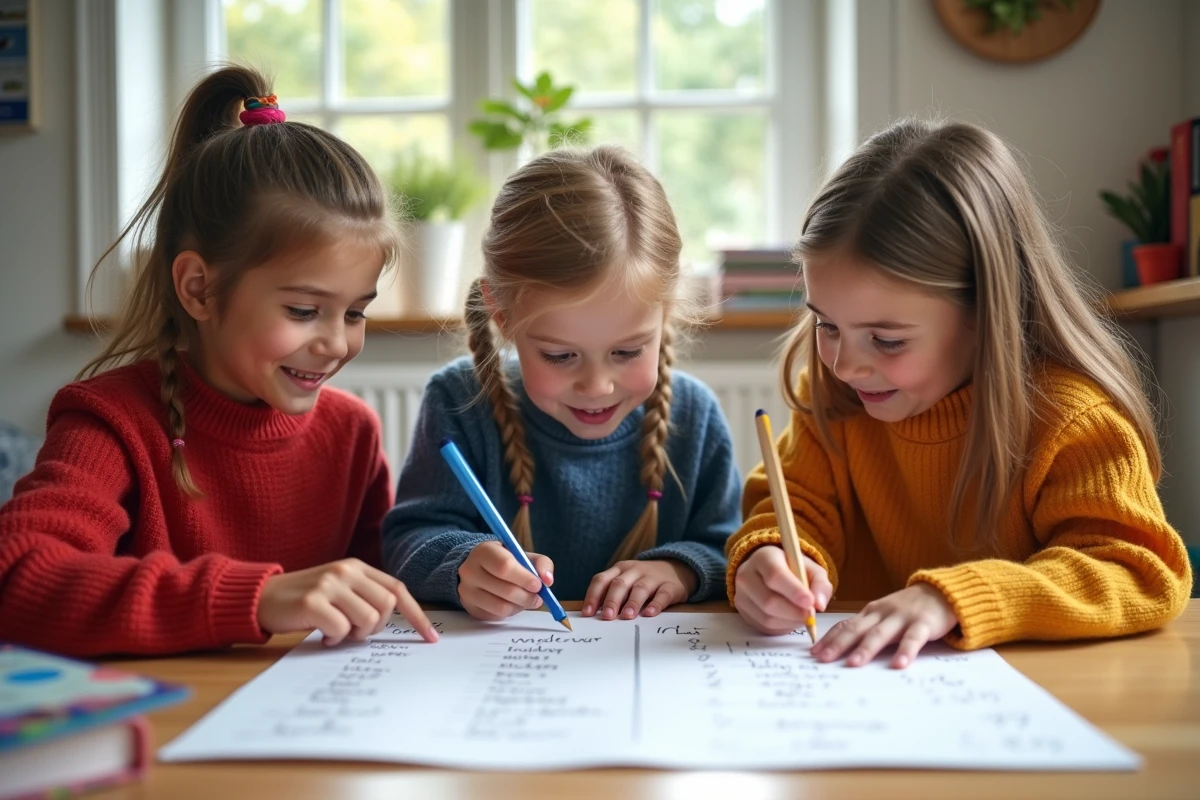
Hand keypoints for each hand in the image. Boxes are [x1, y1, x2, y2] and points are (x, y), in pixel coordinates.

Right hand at [257, 558, 436, 645]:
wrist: (261, 596)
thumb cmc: (304, 599)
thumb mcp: (338, 589)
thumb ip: (364, 597)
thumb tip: (396, 622)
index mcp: (357, 567)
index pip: (397, 589)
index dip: (416, 615)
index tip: (430, 638)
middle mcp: (346, 571)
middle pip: (387, 605)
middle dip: (377, 628)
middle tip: (356, 633)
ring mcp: (329, 584)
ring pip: (368, 619)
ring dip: (356, 635)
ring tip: (337, 633)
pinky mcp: (313, 601)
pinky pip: (342, 629)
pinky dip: (336, 639)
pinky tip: (322, 636)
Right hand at [458, 540, 553, 620]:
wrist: (480, 568)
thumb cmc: (506, 560)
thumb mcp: (523, 555)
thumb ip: (541, 563)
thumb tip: (548, 580)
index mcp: (484, 551)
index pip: (504, 566)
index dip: (525, 578)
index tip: (538, 585)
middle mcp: (470, 570)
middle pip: (505, 589)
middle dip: (527, 596)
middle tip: (538, 597)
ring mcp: (467, 590)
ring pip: (501, 607)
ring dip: (521, 606)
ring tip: (527, 600)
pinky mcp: (470, 607)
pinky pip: (496, 616)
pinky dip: (511, 612)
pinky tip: (514, 603)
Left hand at [581, 559, 697, 619]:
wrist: (675, 569)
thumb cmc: (642, 581)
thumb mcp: (625, 581)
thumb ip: (610, 594)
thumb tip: (592, 615)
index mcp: (619, 570)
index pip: (601, 580)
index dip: (593, 596)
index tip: (587, 613)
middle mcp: (634, 571)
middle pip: (620, 584)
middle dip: (612, 601)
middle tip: (607, 617)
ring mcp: (653, 577)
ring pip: (640, 589)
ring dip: (632, 603)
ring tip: (626, 616)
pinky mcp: (670, 586)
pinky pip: (662, 594)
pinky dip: (656, 604)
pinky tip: (649, 614)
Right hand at [734, 545, 831, 634]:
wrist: (768, 572)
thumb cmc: (793, 569)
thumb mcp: (811, 569)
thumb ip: (820, 584)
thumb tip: (819, 605)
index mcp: (764, 557)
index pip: (775, 575)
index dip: (794, 591)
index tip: (810, 603)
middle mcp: (746, 574)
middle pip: (769, 600)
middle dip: (794, 612)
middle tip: (810, 616)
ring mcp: (741, 594)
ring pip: (766, 617)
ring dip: (789, 621)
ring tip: (801, 615)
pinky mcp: (741, 610)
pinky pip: (763, 626)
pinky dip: (781, 627)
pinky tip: (790, 618)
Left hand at [810, 583, 957, 668]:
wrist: (941, 592)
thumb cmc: (908, 609)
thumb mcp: (884, 616)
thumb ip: (867, 629)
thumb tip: (842, 650)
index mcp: (870, 612)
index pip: (844, 625)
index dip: (829, 639)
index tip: (813, 654)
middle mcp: (882, 613)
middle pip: (856, 629)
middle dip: (838, 644)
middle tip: (823, 659)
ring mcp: (902, 617)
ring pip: (881, 633)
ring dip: (866, 648)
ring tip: (853, 664)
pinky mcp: (923, 623)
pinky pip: (913, 638)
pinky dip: (905, 651)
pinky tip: (899, 665)